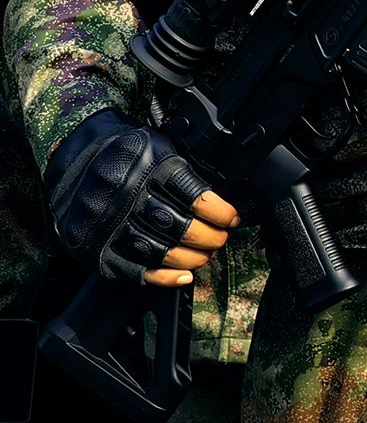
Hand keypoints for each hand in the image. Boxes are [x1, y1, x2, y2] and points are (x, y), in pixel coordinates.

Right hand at [45, 109, 239, 288]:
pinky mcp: (94, 248)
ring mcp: (106, 224)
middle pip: (175, 224)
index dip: (217, 211)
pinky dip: (162, 277)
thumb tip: (222, 200)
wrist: (78, 165)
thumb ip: (186, 170)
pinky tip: (183, 276)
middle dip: (207, 237)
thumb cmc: (129, 156)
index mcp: (145, 164)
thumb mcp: (159, 145)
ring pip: (157, 251)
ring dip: (189, 258)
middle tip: (220, 239)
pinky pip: (132, 270)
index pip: (190, 193)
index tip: (232, 219)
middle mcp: (123, 195)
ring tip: (205, 255)